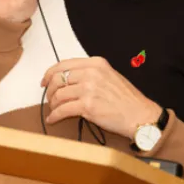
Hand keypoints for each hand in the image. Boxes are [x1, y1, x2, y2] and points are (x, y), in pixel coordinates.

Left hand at [41, 57, 161, 138]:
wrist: (139, 115)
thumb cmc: (126, 98)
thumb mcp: (110, 76)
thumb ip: (91, 73)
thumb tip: (68, 79)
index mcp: (96, 63)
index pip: (64, 64)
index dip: (50, 73)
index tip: (45, 81)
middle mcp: (91, 73)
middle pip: (58, 79)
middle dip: (50, 90)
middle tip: (50, 99)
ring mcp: (89, 89)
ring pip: (58, 95)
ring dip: (52, 104)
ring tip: (54, 110)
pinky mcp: (87, 106)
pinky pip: (63, 110)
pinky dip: (55, 116)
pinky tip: (53, 119)